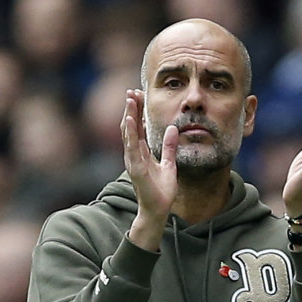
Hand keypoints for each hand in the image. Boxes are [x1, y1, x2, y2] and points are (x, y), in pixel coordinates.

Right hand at [120, 89, 178, 249]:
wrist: (157, 210)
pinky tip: (132, 119)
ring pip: (128, 133)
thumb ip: (169, 147)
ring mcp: (132, 160)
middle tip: (132, 90)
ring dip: (129, 115)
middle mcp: (134, 154)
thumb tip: (172, 129)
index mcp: (141, 153)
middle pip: (130, 126)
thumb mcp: (169, 164)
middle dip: (131, 108)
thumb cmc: (161, 191)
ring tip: (130, 98)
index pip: (138, 127)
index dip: (138, 111)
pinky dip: (131, 132)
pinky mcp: (135, 168)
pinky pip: (132, 147)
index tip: (140, 95)